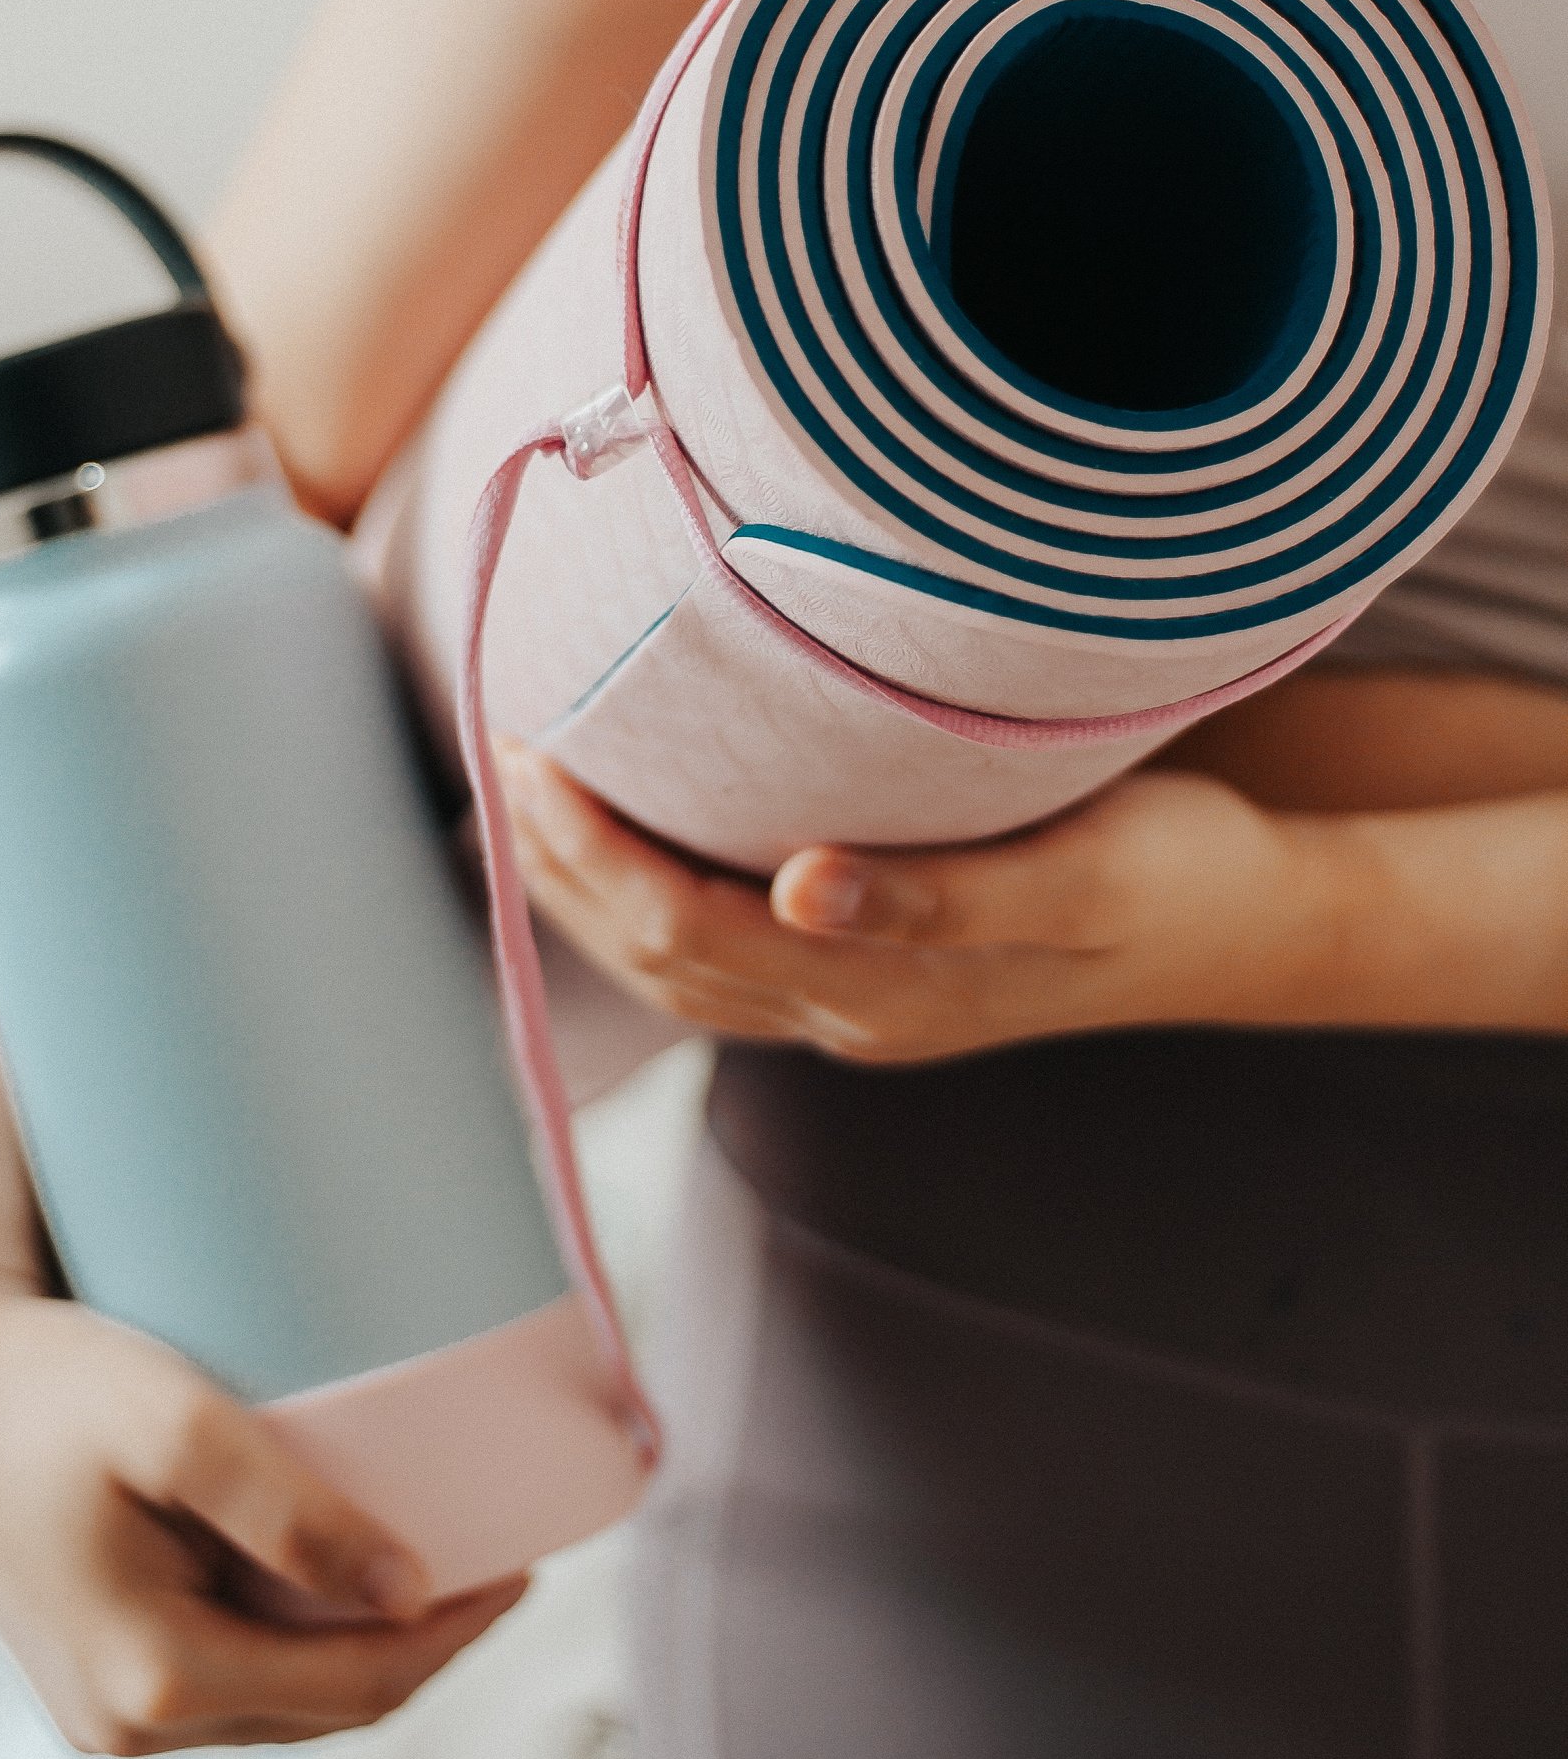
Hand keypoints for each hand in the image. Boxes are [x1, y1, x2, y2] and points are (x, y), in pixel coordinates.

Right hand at [0, 888, 526, 1756]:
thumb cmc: (52, 1381)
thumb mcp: (178, 1424)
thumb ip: (290, 1512)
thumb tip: (408, 1587)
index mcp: (155, 1679)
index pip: (355, 1688)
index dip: (457, 1635)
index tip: (528, 1565)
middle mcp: (129, 1721)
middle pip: (325, 1708)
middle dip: (424, 1644)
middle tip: (500, 1557)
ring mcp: (108, 1708)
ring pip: (282, 1702)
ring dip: (365, 1647)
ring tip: (442, 1563)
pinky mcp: (99, 1670)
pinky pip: (236, 1676)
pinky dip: (303, 1638)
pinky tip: (344, 1576)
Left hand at [501, 746, 1359, 1064]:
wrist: (1253, 929)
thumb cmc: (1175, 881)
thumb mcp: (1081, 878)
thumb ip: (944, 895)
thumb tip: (798, 888)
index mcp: (887, 991)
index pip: (683, 932)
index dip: (591, 853)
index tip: (533, 750)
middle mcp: (852, 1013)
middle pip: (653, 958)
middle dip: (559, 865)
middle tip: (503, 745)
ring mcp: (859, 1005)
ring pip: (675, 968)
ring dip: (586, 891)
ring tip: (528, 792)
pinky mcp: (874, 974)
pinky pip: (719, 954)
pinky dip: (645, 899)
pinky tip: (625, 839)